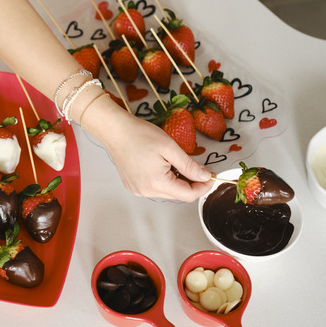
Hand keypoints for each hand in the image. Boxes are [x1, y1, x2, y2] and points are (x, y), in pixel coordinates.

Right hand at [82, 95, 212, 201]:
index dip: (202, 187)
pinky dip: (164, 180)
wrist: (115, 130)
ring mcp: (138, 190)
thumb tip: (204, 176)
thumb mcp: (170, 147)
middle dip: (191, 183)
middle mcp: (146, 191)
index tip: (209, 176)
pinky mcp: (133, 186)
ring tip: (174, 163)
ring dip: (177, 181)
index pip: (188, 195)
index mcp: (156, 183)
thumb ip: (189, 165)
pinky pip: (155, 188)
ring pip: (167, 192)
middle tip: (197, 167)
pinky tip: (162, 165)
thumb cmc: (139, 135)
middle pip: (178, 195)